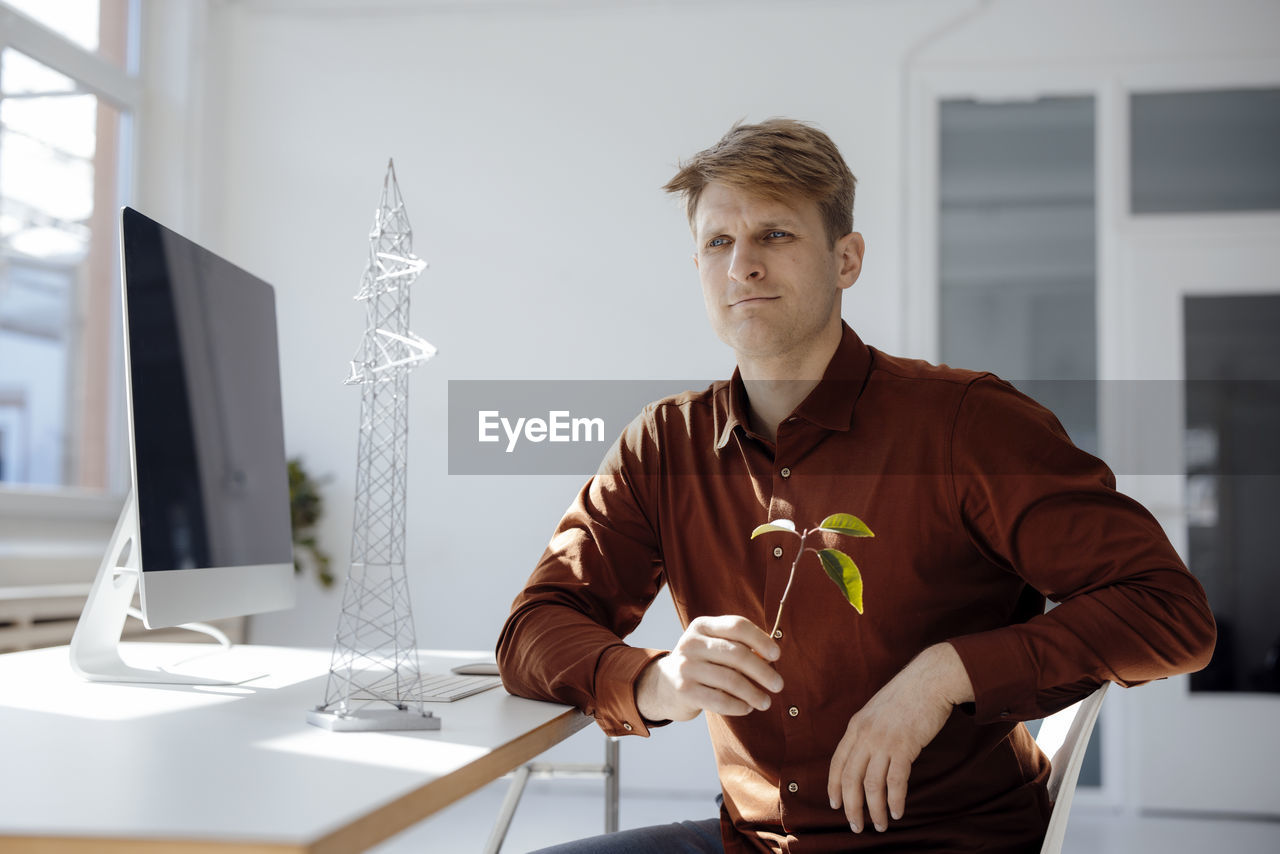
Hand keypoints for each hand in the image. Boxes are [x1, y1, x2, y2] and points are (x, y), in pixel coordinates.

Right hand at [635, 615, 781, 721]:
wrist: (664, 685)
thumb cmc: (701, 664)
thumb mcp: (714, 647)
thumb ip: (740, 647)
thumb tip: (770, 658)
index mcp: (702, 626)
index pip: (737, 626)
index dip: (760, 639)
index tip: (776, 655)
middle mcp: (692, 643)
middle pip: (737, 654)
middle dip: (763, 671)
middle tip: (778, 685)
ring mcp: (686, 667)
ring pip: (731, 680)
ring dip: (754, 693)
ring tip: (765, 702)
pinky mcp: (685, 691)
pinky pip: (720, 700)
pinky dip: (739, 706)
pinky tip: (747, 708)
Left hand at [827, 643, 973, 833]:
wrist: (930, 679)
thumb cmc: (907, 696)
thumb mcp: (877, 711)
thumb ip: (868, 731)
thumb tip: (866, 756)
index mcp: (855, 726)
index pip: (837, 763)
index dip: (834, 787)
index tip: (835, 805)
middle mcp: (865, 735)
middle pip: (850, 779)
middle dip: (851, 807)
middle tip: (856, 826)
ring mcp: (883, 740)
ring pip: (872, 785)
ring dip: (875, 810)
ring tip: (880, 826)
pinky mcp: (904, 746)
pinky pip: (896, 782)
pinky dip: (894, 801)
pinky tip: (897, 812)